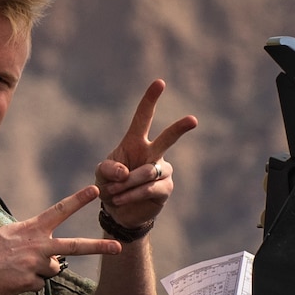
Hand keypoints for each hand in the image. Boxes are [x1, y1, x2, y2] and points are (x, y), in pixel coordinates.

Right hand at [0, 185, 121, 294]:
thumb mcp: (10, 235)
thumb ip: (34, 240)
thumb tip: (53, 257)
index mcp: (31, 228)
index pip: (59, 211)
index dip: (78, 200)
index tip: (96, 190)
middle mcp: (36, 245)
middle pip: (73, 247)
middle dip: (98, 247)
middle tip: (118, 248)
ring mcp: (34, 264)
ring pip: (51, 269)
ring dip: (39, 270)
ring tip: (17, 268)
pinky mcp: (29, 282)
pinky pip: (39, 283)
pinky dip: (28, 283)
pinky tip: (12, 278)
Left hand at [95, 79, 196, 230]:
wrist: (118, 212)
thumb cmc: (110, 185)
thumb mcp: (101, 174)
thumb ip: (108, 169)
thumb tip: (126, 172)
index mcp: (135, 142)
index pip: (144, 116)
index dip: (151, 99)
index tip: (160, 82)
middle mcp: (153, 153)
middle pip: (168, 138)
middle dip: (181, 128)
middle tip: (193, 120)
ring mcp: (161, 170)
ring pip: (148, 172)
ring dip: (128, 183)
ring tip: (114, 192)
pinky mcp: (165, 188)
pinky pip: (149, 188)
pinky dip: (132, 194)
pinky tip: (121, 199)